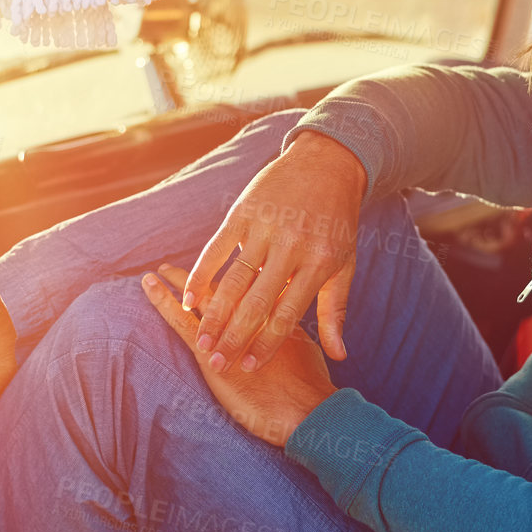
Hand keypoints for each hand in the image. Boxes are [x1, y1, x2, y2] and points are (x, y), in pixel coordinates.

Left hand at [141, 265, 335, 448]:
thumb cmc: (311, 384)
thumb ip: (289, 327)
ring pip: (200, 297)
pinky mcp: (209, 350)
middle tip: (183, 262)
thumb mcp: (304, 347)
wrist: (308, 409)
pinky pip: (181, 320)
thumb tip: (284, 316)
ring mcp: (228, 328)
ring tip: (159, 270)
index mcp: (274, 305)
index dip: (236, 269)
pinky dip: (164, 301)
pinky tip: (150, 285)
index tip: (223, 257)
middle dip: (204, 271)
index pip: (251, 280)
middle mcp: (249, 309)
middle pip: (224, 283)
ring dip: (180, 280)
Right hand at [182, 129, 365, 375]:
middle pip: (256, 302)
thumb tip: (338, 356)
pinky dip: (201, 274)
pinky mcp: (244, 212)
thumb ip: (335, 311)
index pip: (287, 313)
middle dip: (234, 337)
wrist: (327, 164)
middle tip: (217, 364)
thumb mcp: (343, 264)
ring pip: (234, 279)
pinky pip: (216, 248)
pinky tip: (188, 299)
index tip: (248, 367)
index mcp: (317, 263)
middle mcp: (290, 247)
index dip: (266, 343)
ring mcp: (265, 228)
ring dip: (214, 313)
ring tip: (202, 340)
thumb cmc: (337, 222)